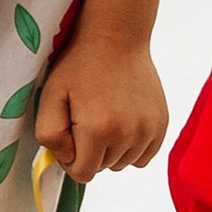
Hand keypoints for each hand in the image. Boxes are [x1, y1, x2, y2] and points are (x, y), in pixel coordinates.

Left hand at [33, 8, 168, 181]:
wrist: (117, 37)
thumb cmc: (79, 66)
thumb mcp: (49, 97)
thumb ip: (50, 136)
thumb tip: (67, 159)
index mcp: (99, 131)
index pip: (82, 174)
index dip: (70, 157)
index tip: (69, 133)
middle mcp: (129, 135)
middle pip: (103, 168)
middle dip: (90, 151)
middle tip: (86, 117)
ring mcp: (149, 130)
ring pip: (124, 162)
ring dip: (111, 149)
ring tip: (105, 116)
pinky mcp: (162, 124)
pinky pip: (144, 155)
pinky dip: (131, 146)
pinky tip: (122, 121)